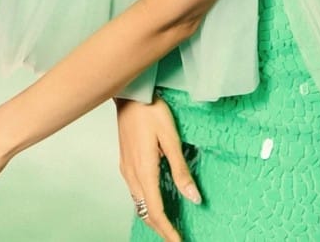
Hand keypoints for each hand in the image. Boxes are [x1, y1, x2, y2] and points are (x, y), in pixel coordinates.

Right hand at [115, 94, 201, 241]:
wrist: (130, 93)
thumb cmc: (151, 111)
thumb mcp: (171, 138)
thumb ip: (181, 170)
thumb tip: (194, 197)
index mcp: (144, 171)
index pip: (155, 212)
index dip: (167, 230)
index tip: (178, 241)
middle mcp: (131, 174)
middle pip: (145, 211)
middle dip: (161, 227)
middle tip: (176, 236)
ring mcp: (126, 168)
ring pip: (139, 202)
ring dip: (153, 215)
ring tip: (169, 223)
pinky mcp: (125, 162)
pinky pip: (135, 191)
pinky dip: (146, 202)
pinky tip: (155, 199)